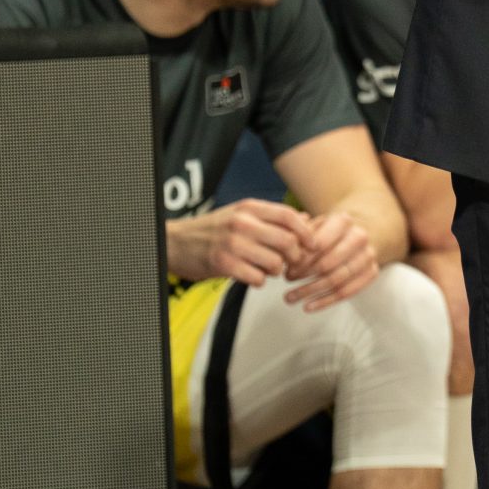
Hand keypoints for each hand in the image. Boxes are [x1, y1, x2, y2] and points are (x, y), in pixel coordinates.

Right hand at [165, 200, 306, 288]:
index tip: (312, 244)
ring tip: (266, 269)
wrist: (176, 242)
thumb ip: (272, 217)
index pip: (289, 216)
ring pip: (275, 263)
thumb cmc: (212, 230)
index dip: (306, 232)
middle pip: (287, 241)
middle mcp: (242, 223)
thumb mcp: (242, 214)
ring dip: (276, 271)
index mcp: (249, 208)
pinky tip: (251, 276)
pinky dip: (259, 281)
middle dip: (294, 256)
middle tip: (289, 262)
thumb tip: (306, 219)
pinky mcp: (224, 264)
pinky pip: (258, 278)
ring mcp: (232, 244)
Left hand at [284, 209, 379, 311]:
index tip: (286, 271)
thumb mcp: (313, 227)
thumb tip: (286, 258)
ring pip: (336, 280)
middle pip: (328, 264)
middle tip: (287, 283)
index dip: (301, 261)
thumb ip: (299, 239)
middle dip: (304, 277)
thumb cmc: (327, 232)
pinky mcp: (372, 272)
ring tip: (291, 298)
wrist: (355, 235)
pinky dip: (325, 302)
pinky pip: (347, 292)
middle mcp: (359, 237)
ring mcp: (368, 255)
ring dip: (311, 291)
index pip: (319, 245)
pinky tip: (308, 306)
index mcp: (343, 221)